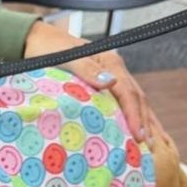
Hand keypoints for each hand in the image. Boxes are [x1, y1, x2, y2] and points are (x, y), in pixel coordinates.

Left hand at [23, 20, 164, 146]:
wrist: (37, 42)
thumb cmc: (48, 51)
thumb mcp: (65, 58)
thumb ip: (86, 69)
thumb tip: (110, 82)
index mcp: (109, 61)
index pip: (128, 92)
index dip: (134, 114)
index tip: (138, 134)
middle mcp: (114, 68)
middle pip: (136, 97)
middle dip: (144, 121)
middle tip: (148, 145)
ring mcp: (110, 75)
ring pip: (134, 100)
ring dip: (143, 119)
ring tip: (149, 141)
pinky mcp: (103, 83)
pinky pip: (123, 101)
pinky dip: (132, 115)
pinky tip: (136, 128)